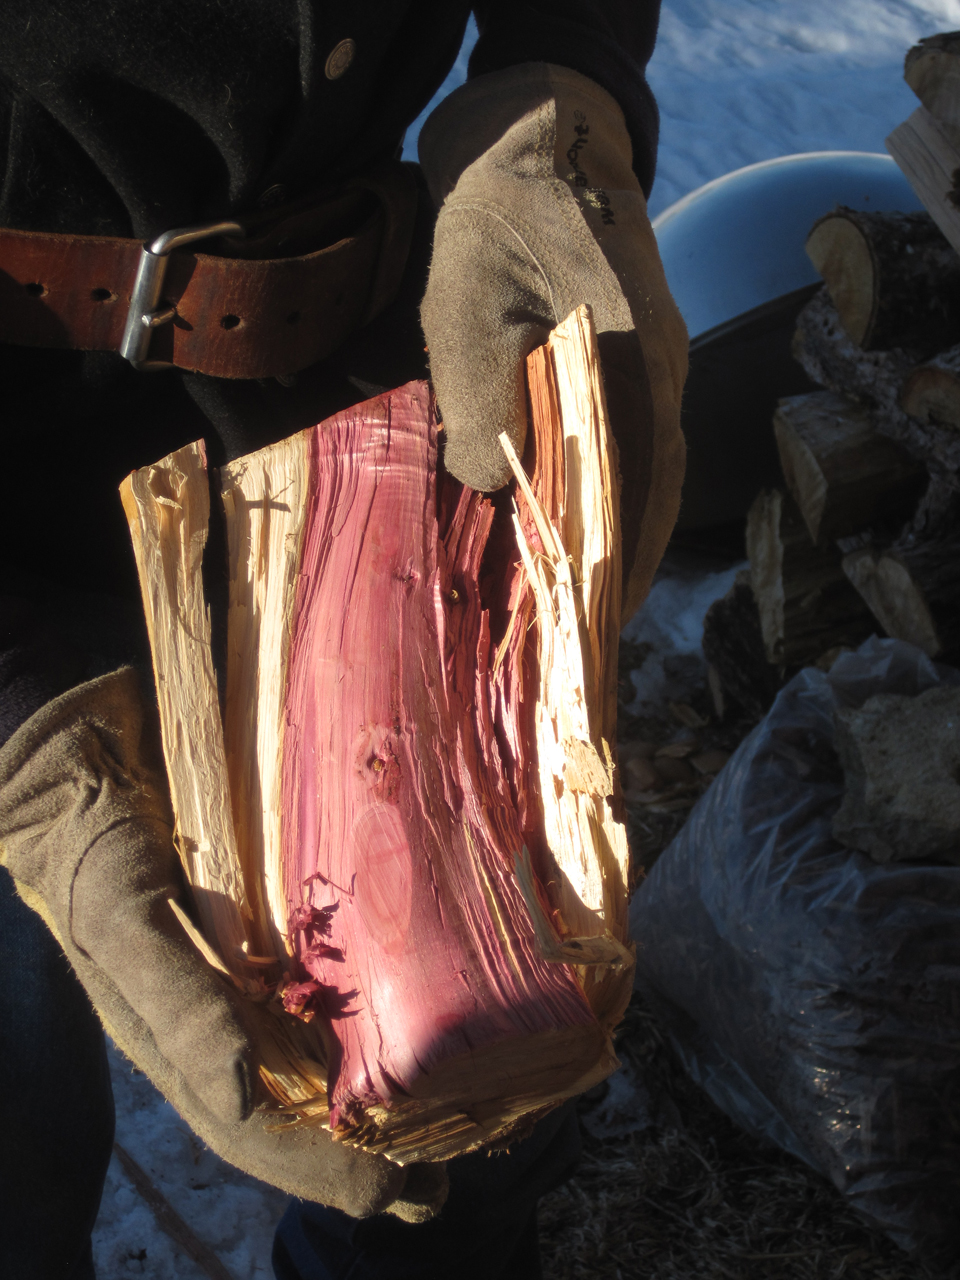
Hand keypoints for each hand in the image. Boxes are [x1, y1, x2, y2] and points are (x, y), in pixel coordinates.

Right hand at [0, 668, 446, 1219]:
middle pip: (300, 1101)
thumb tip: (245, 1092)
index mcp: (179, 1033)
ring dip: (379, 1088)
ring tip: (451, 1116)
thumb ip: (175, 1002)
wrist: (79, 746)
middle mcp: (222, 1008)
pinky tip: (420, 1011)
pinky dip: (374, 1006)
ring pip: (321, 1044)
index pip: (258, 1129)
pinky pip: (330, 972)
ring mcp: (250, 961)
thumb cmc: (89, 837)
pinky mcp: (272, 909)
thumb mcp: (120, 916)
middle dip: (367, 1150)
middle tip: (444, 1184)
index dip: (326, 1172)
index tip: (404, 1196)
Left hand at [419, 62, 687, 617]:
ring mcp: (664, 353)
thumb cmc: (492, 227)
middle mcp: (664, 365)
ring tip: (592, 584)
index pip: (636, 489)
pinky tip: (584, 507)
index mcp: (632, 363)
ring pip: (650, 461)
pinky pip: (637, 431)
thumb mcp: (465, 322)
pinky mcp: (646, 344)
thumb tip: (493, 492)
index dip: (617, 561)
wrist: (536, 137)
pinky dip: (615, 480)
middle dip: (624, 558)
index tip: (598, 620)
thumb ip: (479, 417)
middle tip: (595, 623)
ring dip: (622, 524)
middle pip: (655, 485)